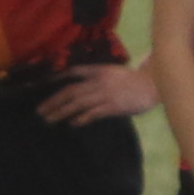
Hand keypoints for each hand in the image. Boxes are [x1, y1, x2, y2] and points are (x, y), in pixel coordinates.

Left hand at [36, 61, 168, 125]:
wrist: (153, 85)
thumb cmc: (131, 80)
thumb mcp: (111, 72)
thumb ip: (95, 77)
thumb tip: (77, 86)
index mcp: (98, 70)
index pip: (72, 72)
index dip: (55, 78)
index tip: (41, 86)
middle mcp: (99, 81)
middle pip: (70, 91)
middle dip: (53, 102)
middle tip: (40, 111)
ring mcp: (106, 94)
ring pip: (78, 103)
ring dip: (61, 112)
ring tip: (49, 119)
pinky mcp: (113, 106)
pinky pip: (93, 113)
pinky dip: (81, 118)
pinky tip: (72, 124)